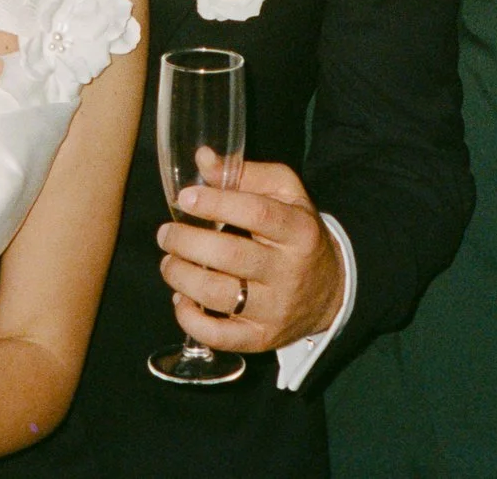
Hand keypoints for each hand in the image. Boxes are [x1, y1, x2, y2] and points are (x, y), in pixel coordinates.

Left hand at [157, 159, 343, 351]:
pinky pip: (219, 336)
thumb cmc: (298, 233)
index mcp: (299, 230)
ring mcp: (275, 309)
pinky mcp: (261, 338)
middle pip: (230, 255)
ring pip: (219, 296)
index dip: (216, 203)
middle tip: (166, 233)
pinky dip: (190, 319)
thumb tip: (203, 159)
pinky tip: (181, 299)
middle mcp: (288, 271)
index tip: (185, 197)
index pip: (256, 213)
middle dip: (187, 242)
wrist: (330, 290)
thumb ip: (246, 174)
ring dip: (181, 277)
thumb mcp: (286, 195)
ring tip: (168, 262)